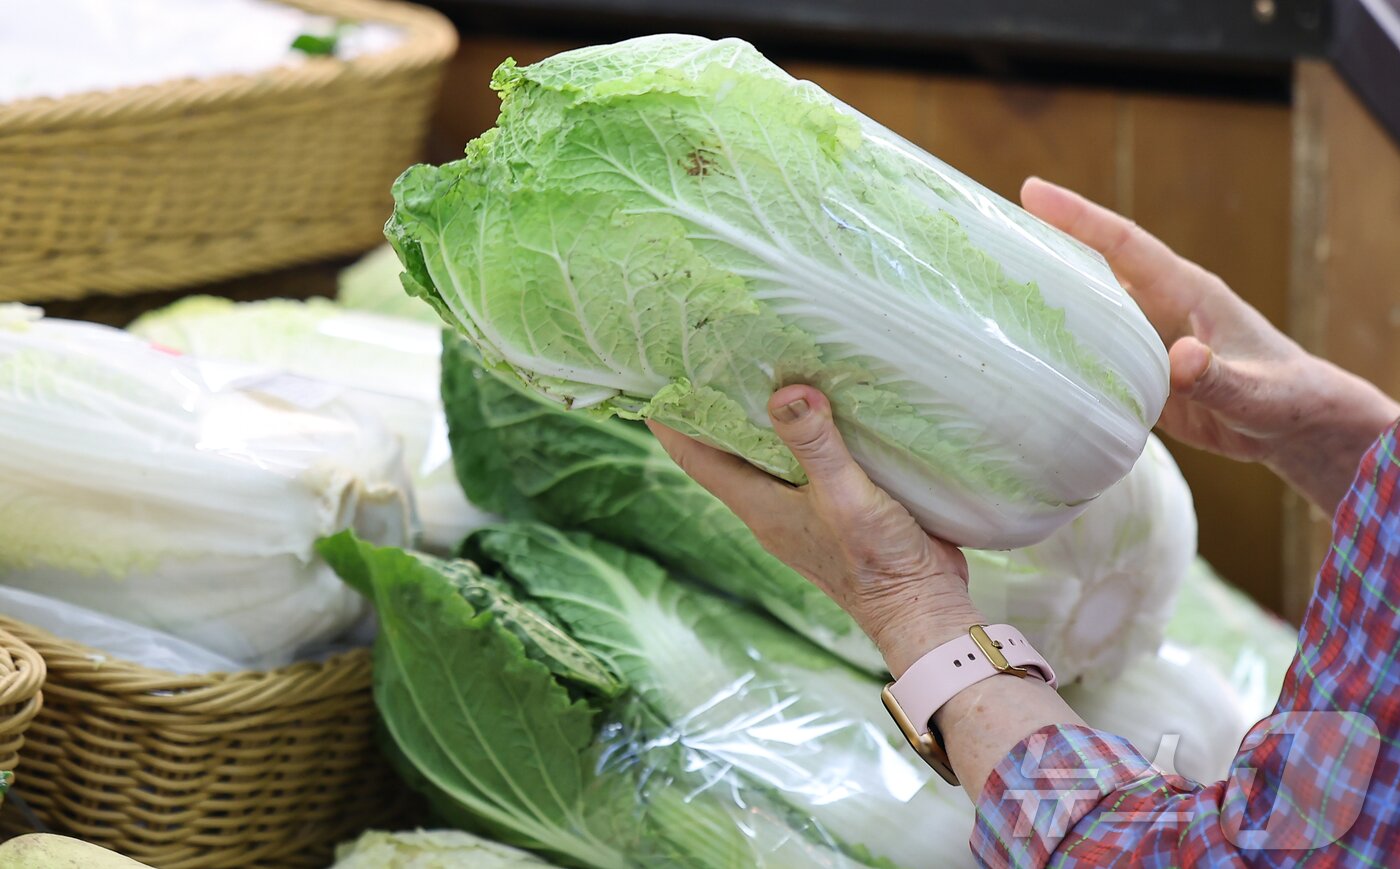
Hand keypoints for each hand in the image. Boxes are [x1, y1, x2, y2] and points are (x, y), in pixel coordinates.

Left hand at [647, 384, 982, 677]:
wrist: (920, 609)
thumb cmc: (876, 563)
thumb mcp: (844, 497)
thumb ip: (815, 446)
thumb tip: (785, 392)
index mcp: (759, 505)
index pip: (696, 455)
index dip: (671, 417)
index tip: (655, 374)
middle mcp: (772, 505)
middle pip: (726, 449)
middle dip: (714, 405)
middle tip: (708, 353)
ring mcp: (804, 508)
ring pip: (768, 453)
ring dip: (761, 415)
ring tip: (759, 363)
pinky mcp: (837, 506)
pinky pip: (808, 459)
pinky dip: (804, 430)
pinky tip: (822, 403)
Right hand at [1022, 177, 1398, 513]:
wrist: (1297, 427)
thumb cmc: (1288, 398)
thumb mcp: (1258, 391)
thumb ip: (1219, 376)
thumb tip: (1178, 357)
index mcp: (1187, 291)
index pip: (1124, 244)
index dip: (1078, 217)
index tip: (1031, 191)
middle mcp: (1159, 307)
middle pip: (1093, 266)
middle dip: (1044, 244)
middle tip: (986, 229)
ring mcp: (1146, 340)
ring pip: (1087, 309)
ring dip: (1044, 298)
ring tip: (986, 286)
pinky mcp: (1140, 374)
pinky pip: (1092, 355)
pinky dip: (1059, 352)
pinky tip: (1021, 357)